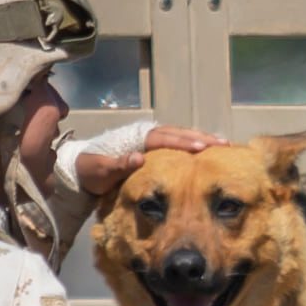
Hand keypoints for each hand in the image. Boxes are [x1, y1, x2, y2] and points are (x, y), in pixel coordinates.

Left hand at [75, 126, 227, 194]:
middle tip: (224, 143)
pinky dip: (193, 143)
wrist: (81, 169)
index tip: (203, 148)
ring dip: (201, 138)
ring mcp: (150, 141)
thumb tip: (139, 158)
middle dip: (201, 137)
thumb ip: (118, 165)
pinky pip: (176, 143)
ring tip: (223, 144)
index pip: (164, 139)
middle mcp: (146, 136)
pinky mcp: (152, 149)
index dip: (184, 143)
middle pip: (178, 133)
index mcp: (136, 139)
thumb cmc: (91, 171)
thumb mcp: (100, 171)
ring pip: (180, 135)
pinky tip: (208, 149)